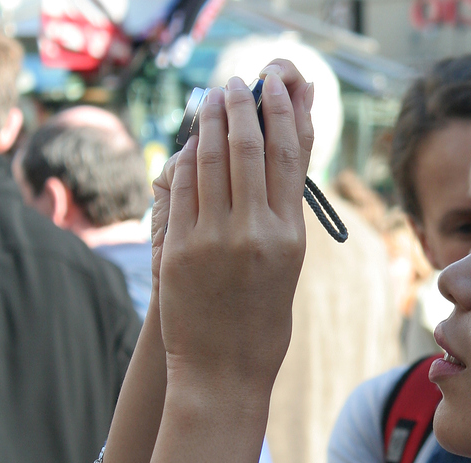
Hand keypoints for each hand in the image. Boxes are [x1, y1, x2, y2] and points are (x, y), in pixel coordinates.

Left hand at [157, 60, 314, 392]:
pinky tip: (192, 143)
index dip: (286, 115)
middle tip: (239, 82)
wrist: (224, 372)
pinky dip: (187, 158)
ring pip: (213, 161)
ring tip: (214, 98)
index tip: (283, 85)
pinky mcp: (180, 248)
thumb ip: (281, 220)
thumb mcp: (287, 269)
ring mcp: (214, 239)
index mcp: (290, 238)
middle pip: (250, 150)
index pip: (290, 159)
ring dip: (212, 123)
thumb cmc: (262, 325)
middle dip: (244, 107)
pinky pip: (182, 188)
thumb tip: (275, 171)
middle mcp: (255, 232)